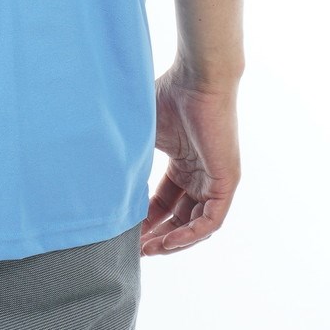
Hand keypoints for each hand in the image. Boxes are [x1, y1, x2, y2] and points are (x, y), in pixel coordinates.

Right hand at [140, 62, 241, 255]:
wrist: (197, 79)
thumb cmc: (169, 95)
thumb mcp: (145, 132)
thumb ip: (132, 154)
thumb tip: (103, 174)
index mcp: (183, 161)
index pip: (165, 199)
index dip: (146, 217)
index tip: (125, 230)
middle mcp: (201, 174)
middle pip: (179, 216)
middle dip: (156, 234)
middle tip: (133, 248)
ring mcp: (215, 179)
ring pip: (195, 223)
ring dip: (172, 240)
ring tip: (147, 250)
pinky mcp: (227, 181)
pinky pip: (211, 220)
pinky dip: (190, 235)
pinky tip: (167, 242)